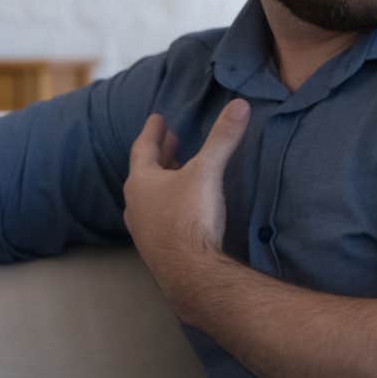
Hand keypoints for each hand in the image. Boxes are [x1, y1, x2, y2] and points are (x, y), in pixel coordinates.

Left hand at [124, 100, 249, 301]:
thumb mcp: (208, 172)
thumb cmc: (191, 218)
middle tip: (171, 140)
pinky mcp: (156, 249)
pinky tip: (182, 209)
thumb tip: (240, 104)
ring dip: (163, 181)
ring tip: (177, 171)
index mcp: (141, 182)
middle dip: (160, 154)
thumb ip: (222, 138)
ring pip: (150, 197)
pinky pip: (158, 217)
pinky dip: (168, 205)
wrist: (188, 273)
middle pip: (145, 172)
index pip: (143, 148)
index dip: (152, 131)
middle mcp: (136, 205)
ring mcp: (143, 230)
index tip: (157, 117)